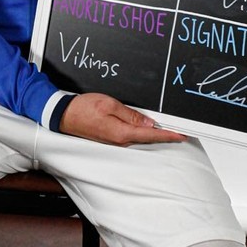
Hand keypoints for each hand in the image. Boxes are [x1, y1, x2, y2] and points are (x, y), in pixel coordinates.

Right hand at [59, 92, 186, 146]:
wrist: (63, 115)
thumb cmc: (83, 109)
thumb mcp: (109, 105)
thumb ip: (130, 114)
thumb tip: (148, 122)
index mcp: (121, 133)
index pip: (151, 135)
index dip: (169, 135)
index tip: (182, 135)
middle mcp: (119, 141)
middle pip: (148, 138)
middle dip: (165, 134)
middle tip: (181, 131)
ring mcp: (115, 141)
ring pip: (140, 137)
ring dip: (154, 133)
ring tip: (168, 129)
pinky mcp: (111, 138)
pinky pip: (131, 135)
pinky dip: (142, 132)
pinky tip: (148, 128)